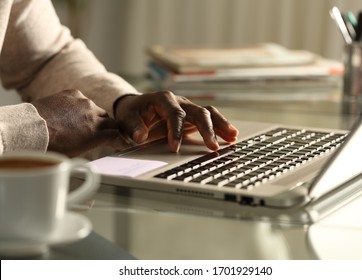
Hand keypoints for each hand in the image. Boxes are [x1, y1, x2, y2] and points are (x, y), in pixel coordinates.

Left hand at [32, 89, 126, 156]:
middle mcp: (94, 117)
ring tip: (84, 122)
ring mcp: (84, 103)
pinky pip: (83, 100)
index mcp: (96, 135)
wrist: (31, 129)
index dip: (119, 140)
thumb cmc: (50, 146)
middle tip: (104, 133)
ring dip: (95, 116)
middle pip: (112, 122)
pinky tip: (71, 112)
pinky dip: (80, 106)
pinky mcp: (73, 93)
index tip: (120, 142)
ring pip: (98, 110)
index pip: (117, 135)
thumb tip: (98, 143)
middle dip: (109, 128)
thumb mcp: (77, 153)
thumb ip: (93, 144)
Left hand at [114, 91, 238, 151]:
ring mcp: (188, 108)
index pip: (174, 113)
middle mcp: (179, 101)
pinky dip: (220, 126)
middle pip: (198, 112)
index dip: (176, 130)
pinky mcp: (193, 116)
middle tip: (212, 146)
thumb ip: (133, 127)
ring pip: (208, 113)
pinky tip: (231, 135)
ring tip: (232, 137)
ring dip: (220, 125)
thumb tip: (140, 136)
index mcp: (163, 99)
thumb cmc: (132, 112)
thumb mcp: (127, 118)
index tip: (175, 147)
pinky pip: (210, 118)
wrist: (136, 107)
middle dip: (206, 129)